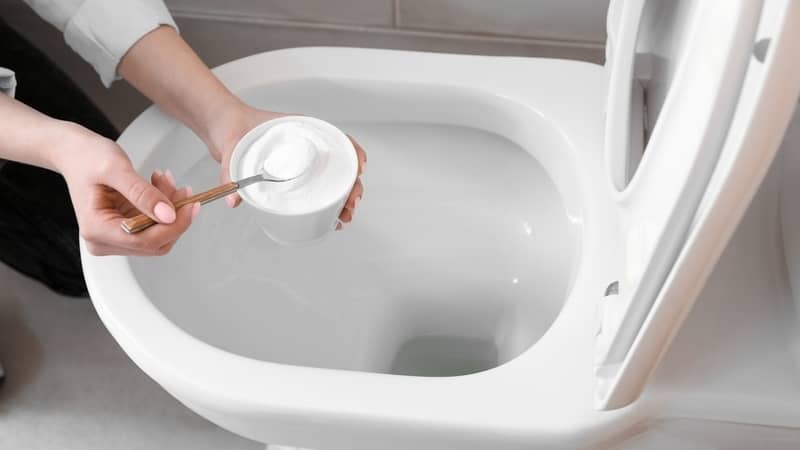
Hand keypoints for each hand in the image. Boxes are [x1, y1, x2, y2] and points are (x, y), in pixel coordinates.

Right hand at [54, 124, 199, 255]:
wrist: (75, 153)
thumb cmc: (87, 157)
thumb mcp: (116, 169)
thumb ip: (142, 194)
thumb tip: (168, 215)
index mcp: (97, 230)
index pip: (146, 241)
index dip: (174, 226)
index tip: (192, 205)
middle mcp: (103, 241)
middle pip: (155, 242)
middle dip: (174, 216)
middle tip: (181, 188)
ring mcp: (114, 238)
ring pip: (158, 235)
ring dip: (170, 209)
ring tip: (165, 180)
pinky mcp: (124, 230)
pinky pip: (153, 226)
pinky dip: (163, 207)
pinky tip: (160, 186)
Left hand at [207, 103, 365, 228]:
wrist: (222, 127)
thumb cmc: (233, 127)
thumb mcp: (231, 147)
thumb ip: (231, 171)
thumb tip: (236, 200)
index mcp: (299, 131)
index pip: (336, 138)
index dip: (352, 153)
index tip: (359, 169)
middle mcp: (305, 147)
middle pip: (340, 165)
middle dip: (352, 186)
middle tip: (351, 205)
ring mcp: (301, 162)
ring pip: (332, 179)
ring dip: (343, 198)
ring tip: (344, 217)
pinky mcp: (293, 176)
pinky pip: (317, 188)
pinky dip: (328, 203)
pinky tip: (332, 217)